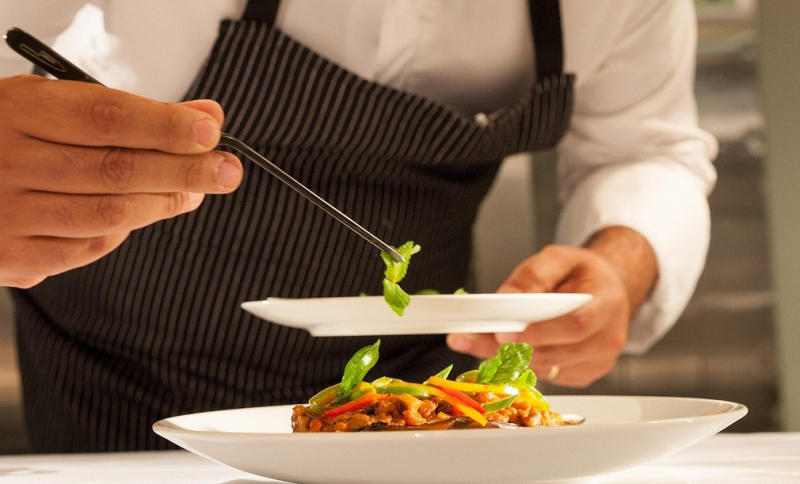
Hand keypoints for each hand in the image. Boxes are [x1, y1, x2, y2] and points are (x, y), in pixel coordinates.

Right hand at [0, 75, 242, 287]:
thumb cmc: (0, 136)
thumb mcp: (47, 104)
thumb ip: (124, 112)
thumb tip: (204, 116)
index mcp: (14, 111)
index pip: (106, 117)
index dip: (166, 124)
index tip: (211, 129)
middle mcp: (6, 163)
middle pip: (116, 169)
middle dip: (185, 170)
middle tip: (227, 170)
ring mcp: (5, 215)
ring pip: (110, 214)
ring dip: (163, 203)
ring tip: (194, 190)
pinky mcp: (11, 257)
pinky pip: (88, 248)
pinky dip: (124, 231)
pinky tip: (141, 213)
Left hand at [447, 226, 657, 386]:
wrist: (608, 290)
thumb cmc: (584, 273)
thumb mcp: (559, 258)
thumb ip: (534, 275)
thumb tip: (507, 297)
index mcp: (606, 304)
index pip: (575, 325)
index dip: (539, 333)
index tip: (504, 333)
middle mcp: (606, 339)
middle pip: (555, 353)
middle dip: (509, 348)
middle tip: (471, 338)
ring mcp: (597, 362)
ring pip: (546, 368)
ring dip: (507, 359)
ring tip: (474, 341)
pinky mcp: (582, 375)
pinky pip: (546, 375)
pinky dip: (521, 364)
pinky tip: (502, 349)